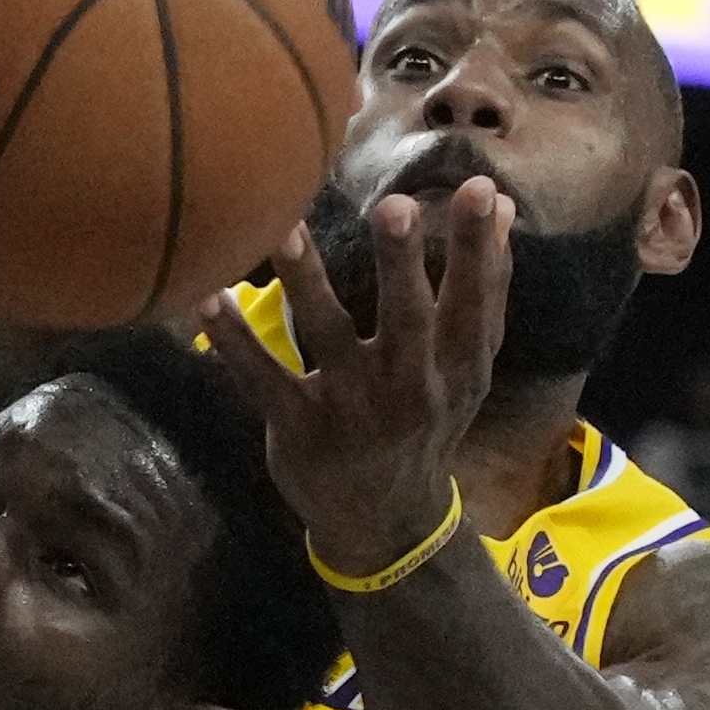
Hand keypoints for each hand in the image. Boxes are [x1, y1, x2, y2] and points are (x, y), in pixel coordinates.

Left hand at [200, 177, 513, 578]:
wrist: (385, 520)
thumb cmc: (427, 419)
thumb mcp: (468, 368)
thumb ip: (485, 291)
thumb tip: (501, 205)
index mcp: (457, 368)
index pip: (475, 302)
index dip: (477, 249)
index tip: (479, 189)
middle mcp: (408, 387)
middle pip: (407, 318)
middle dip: (401, 263)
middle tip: (394, 206)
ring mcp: (351, 409)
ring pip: (326, 334)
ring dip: (304, 279)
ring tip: (282, 228)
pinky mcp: (299, 428)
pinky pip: (263, 377)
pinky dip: (234, 340)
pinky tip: (207, 298)